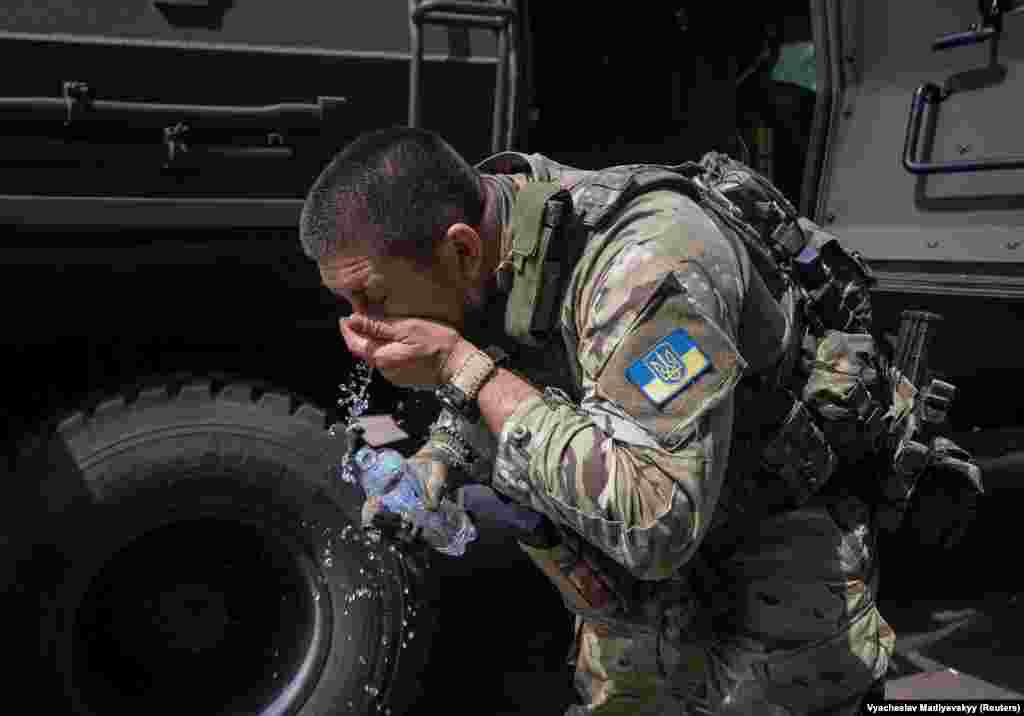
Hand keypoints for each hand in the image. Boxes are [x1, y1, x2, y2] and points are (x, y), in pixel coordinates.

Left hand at [339, 313, 471, 388]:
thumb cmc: (435, 344)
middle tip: (358, 316)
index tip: (344, 318)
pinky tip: (393, 339)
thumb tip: (353, 320)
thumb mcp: (405, 329)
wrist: (458, 365)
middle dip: (359, 334)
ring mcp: (394, 375)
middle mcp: (384, 370)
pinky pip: (388, 361)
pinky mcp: (403, 377)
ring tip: (376, 325)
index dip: (347, 331)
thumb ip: (377, 327)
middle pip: (364, 350)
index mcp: (382, 357)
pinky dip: (385, 348)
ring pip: (376, 355)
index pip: (354, 344)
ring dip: (373, 341)